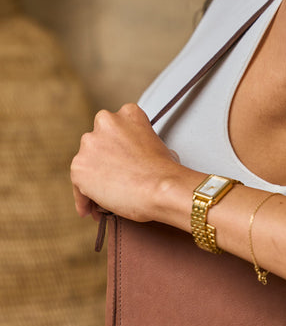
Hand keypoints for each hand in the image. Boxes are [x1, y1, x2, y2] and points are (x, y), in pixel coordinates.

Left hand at [70, 103, 181, 221]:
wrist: (162, 189)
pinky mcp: (79, 167)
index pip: (114, 131)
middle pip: (96, 146)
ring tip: (103, 203)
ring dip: (92, 183)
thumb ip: (141, 147)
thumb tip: (138, 162)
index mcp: (127, 114)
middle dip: (102, 165)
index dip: (115, 151)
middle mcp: (105, 122)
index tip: (118, 165)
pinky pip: (78, 187)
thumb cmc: (166, 174)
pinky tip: (90, 211)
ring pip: (85, 166)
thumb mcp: (160, 147)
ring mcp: (89, 144)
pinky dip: (83, 200)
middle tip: (112, 185)